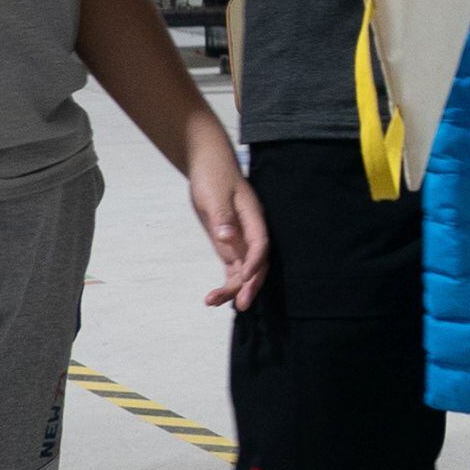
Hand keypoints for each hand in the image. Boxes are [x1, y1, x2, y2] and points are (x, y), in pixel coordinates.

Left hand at [187, 126, 267, 310]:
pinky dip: (227, 282)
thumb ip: (222, 216)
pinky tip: (215, 297)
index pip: (260, 244)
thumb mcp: (213, 193)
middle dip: (249, 284)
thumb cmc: (213, 174)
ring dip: (233, 287)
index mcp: (253, 217)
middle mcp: (250, 231)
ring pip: (243, 268)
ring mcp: (240, 238)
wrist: (208, 164)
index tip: (243, 277)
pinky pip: (233, 267)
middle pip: (256, 262)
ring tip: (213, 302)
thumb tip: (226, 236)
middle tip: (240, 305)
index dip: (254, 262)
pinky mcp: (229, 243)